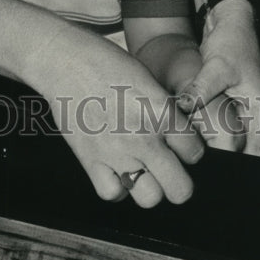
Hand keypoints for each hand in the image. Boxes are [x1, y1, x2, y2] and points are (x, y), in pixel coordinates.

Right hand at [32, 29, 204, 207]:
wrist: (64, 61)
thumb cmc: (104, 62)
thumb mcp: (146, 79)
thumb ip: (164, 111)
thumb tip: (177, 134)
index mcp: (161, 113)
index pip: (195, 154)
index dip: (190, 151)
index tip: (181, 147)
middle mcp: (143, 138)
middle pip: (180, 190)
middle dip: (178, 182)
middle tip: (168, 169)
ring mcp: (116, 153)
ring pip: (149, 198)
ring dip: (148, 186)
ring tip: (141, 170)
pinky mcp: (90, 160)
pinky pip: (112, 193)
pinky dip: (116, 187)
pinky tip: (116, 170)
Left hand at [177, 1, 259, 155]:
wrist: (230, 23)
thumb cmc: (233, 43)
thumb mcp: (217, 66)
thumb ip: (202, 89)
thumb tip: (185, 108)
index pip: (254, 156)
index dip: (235, 168)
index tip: (212, 173)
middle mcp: (253, 117)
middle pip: (239, 151)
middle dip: (219, 159)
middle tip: (192, 162)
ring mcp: (239, 111)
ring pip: (225, 139)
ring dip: (209, 144)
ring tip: (186, 150)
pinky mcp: (225, 103)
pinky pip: (216, 125)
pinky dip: (203, 129)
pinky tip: (185, 131)